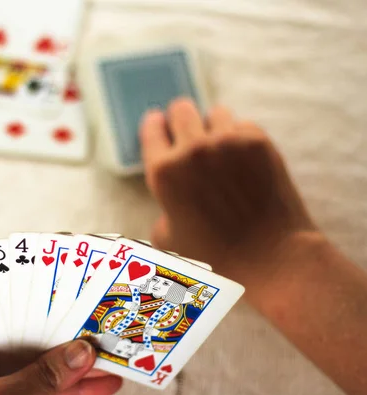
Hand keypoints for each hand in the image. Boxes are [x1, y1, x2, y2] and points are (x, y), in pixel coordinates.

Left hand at [0, 311, 122, 394]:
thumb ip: (37, 379)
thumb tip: (82, 353)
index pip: (13, 306)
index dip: (51, 302)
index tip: (87, 299)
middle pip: (36, 333)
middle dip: (72, 333)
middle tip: (111, 327)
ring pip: (47, 363)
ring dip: (81, 364)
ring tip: (118, 358)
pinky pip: (46, 389)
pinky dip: (73, 390)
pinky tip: (102, 386)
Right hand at [140, 99, 317, 288]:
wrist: (269, 258)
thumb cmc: (214, 256)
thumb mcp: (167, 238)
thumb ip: (162, 208)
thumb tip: (170, 198)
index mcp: (164, 172)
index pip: (151, 128)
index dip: (156, 128)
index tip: (161, 128)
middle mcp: (192, 150)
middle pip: (181, 108)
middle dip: (183, 121)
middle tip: (190, 135)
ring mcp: (227, 142)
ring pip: (216, 113)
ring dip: (214, 128)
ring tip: (221, 151)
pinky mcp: (258, 142)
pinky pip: (243, 126)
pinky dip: (241, 139)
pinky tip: (244, 163)